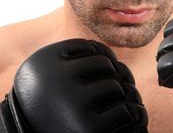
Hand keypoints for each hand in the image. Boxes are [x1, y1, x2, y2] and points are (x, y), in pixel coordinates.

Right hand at [0, 38, 147, 132]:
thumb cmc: (43, 107)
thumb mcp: (47, 75)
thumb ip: (72, 59)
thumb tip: (111, 57)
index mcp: (46, 59)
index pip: (91, 47)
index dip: (102, 57)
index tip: (100, 73)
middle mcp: (57, 79)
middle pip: (107, 65)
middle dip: (114, 76)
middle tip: (110, 90)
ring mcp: (74, 103)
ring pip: (116, 87)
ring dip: (122, 95)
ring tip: (113, 104)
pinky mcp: (89, 127)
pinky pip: (125, 112)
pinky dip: (128, 115)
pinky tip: (121, 118)